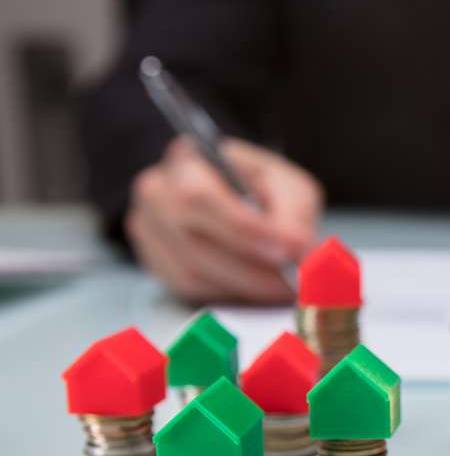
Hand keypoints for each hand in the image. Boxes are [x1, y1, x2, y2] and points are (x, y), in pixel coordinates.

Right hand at [126, 138, 322, 302]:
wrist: (233, 198)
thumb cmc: (261, 188)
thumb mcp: (287, 186)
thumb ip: (292, 213)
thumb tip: (294, 248)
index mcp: (189, 160)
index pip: (200, 197)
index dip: (243, 231)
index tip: (283, 253)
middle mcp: (157, 193)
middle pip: (192, 241)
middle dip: (249, 269)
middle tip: (289, 282)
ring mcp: (150, 230)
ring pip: (191, 273)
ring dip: (242, 287)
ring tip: (281, 289)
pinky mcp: (156, 263)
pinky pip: (189, 290)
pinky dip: (227, 295)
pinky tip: (255, 289)